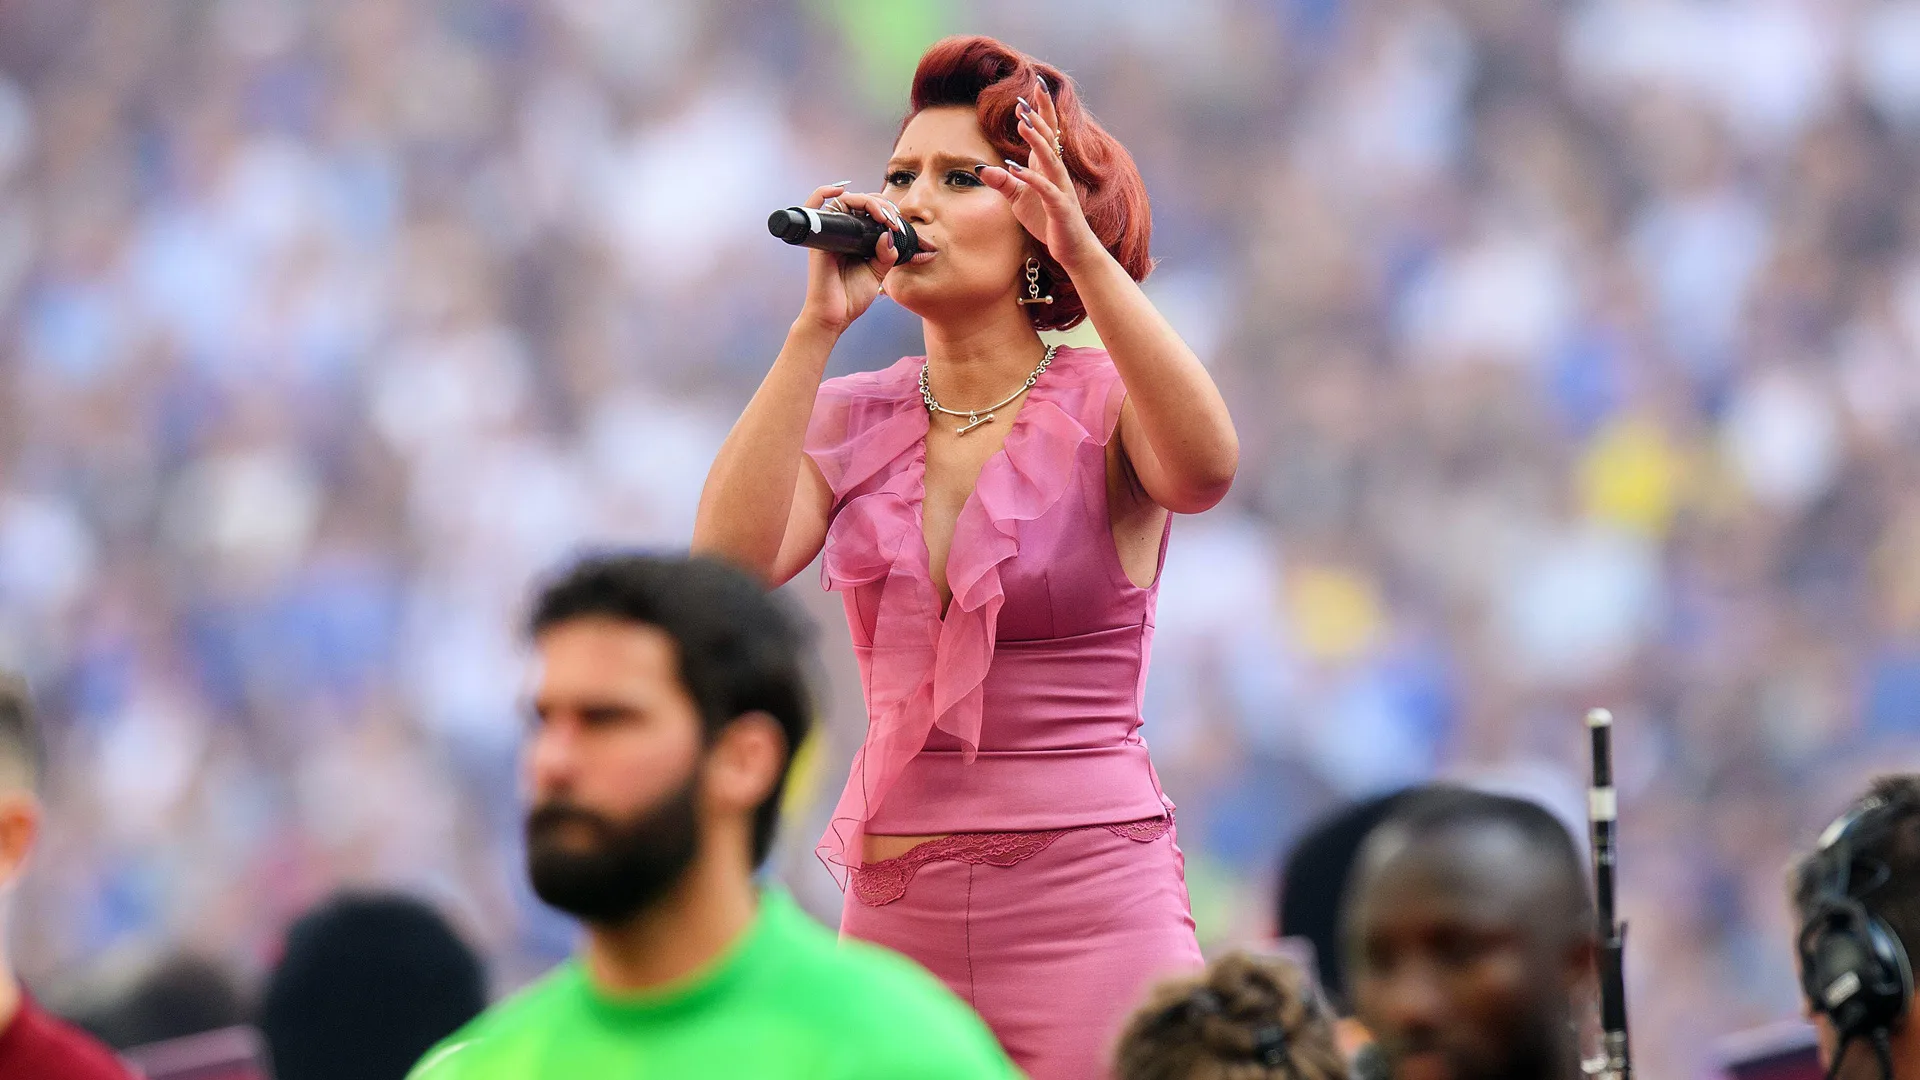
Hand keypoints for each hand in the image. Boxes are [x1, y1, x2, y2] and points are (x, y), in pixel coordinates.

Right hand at [794, 183, 904, 333]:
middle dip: (880, 205)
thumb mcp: (877, 272)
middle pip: (858, 202)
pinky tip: (840, 190)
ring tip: (881, 215)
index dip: (885, 209)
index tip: (897, 223)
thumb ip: (886, 254)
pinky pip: (813, 206)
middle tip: (892, 219)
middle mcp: (840, 232)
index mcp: (855, 238)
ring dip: (866, 201)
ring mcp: (828, 233)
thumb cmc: (851, 297)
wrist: (835, 316)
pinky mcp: (818, 239)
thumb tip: (889, 234)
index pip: (868, 210)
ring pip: (844, 200)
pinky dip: (823, 192)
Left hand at [977, 92, 1104, 272]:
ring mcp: (1060, 189)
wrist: (1073, 249)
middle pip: (1051, 137)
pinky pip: (1045, 190)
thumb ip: (1004, 182)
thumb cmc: (1048, 222)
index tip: (1032, 88)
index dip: (1041, 111)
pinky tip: (1016, 169)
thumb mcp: (1020, 200)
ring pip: (1049, 159)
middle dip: (1041, 114)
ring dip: (1036, 140)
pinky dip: (1031, 179)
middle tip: (1031, 92)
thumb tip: (982, 169)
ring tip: (1023, 122)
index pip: (1047, 133)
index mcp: (1048, 168)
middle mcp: (1057, 173)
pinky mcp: (1060, 207)